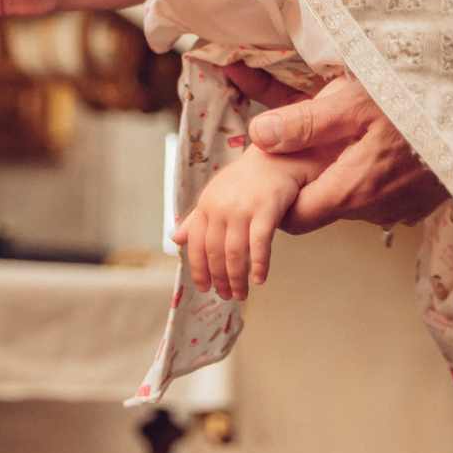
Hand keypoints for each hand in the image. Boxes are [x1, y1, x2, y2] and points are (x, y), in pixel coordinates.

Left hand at [173, 146, 329, 299]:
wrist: (277, 157)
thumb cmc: (246, 180)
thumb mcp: (216, 195)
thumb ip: (196, 219)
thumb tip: (175, 239)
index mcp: (206, 204)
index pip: (195, 244)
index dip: (198, 269)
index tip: (204, 287)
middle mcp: (220, 207)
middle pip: (214, 253)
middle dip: (219, 279)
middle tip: (226, 296)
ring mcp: (242, 208)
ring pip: (234, 254)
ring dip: (237, 279)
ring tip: (241, 294)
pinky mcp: (266, 209)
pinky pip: (259, 245)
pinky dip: (259, 265)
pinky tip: (260, 279)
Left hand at [233, 70, 448, 232]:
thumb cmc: (420, 104)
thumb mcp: (356, 102)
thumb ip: (305, 122)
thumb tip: (260, 136)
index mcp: (351, 190)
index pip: (293, 220)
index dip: (279, 197)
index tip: (278, 169)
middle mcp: (375, 210)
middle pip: (322, 209)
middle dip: (311, 181)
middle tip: (310, 144)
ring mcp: (401, 210)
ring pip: (352, 202)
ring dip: (344, 177)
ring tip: (347, 139)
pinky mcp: (420, 204)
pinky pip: (382, 198)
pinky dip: (373, 177)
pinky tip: (380, 148)